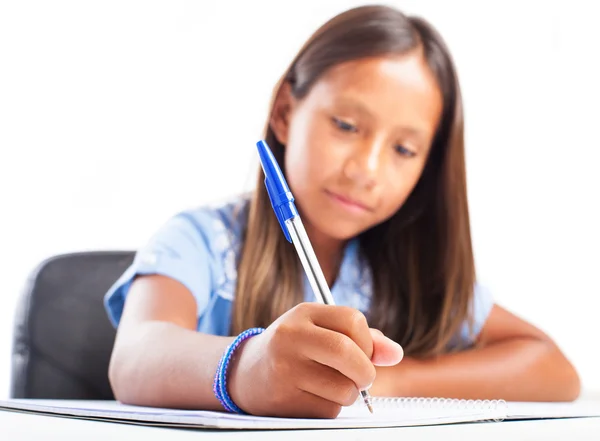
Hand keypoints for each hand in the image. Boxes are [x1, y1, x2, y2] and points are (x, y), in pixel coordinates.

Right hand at [227, 302, 402, 417]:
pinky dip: (330, 408)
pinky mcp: (285, 400)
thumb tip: (395, 353)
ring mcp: (286, 369)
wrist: (246, 374)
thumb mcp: (321, 331)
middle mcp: (291, 337)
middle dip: (365, 371)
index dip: (368, 341)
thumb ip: (362, 338)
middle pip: (348, 354)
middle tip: (361, 377)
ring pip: (344, 389)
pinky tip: (311, 396)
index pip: (353, 320)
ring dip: (348, 394)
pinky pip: (329, 410)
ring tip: (329, 385)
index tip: (363, 352)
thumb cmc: (294, 349)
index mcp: (304, 313)